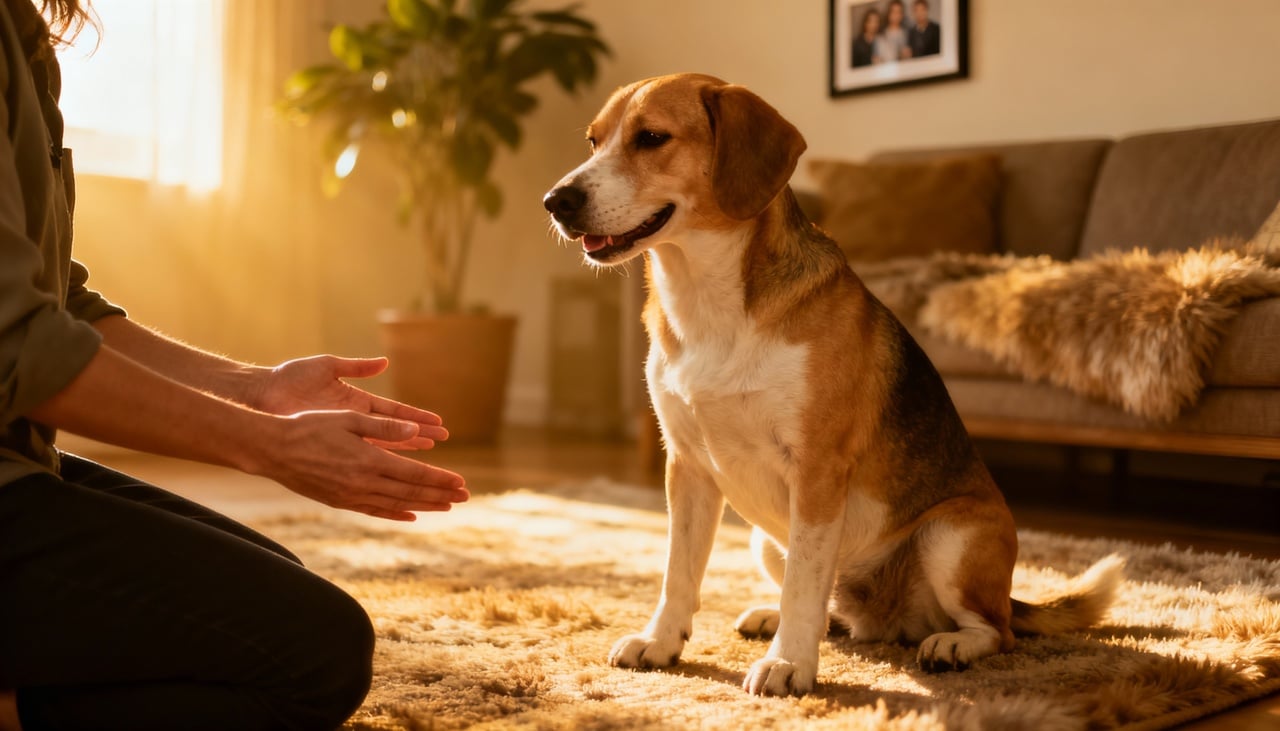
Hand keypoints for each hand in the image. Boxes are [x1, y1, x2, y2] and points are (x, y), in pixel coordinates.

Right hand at [253, 409, 468, 521]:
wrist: (273, 449)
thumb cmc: (309, 426)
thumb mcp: (348, 418)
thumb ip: (383, 427)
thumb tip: (415, 430)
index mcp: (369, 460)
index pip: (414, 474)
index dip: (440, 479)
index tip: (461, 482)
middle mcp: (362, 483)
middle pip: (411, 492)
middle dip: (441, 494)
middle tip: (466, 496)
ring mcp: (351, 495)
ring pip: (396, 504)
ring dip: (424, 505)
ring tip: (447, 506)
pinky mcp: (339, 501)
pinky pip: (374, 511)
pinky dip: (395, 514)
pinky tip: (410, 515)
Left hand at [254, 355, 444, 450]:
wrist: (261, 397)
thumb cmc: (290, 379)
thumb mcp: (326, 366)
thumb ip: (356, 366)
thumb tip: (384, 363)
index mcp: (356, 401)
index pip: (395, 412)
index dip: (417, 418)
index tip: (439, 423)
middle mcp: (353, 422)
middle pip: (395, 432)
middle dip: (420, 437)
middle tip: (444, 443)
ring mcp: (343, 437)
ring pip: (383, 448)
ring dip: (407, 454)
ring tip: (430, 458)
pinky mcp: (330, 448)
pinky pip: (361, 460)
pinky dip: (379, 466)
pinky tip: (394, 474)